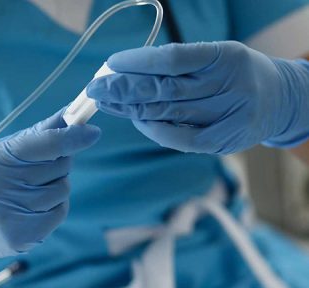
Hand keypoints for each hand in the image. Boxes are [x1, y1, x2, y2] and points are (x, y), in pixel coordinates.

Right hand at [0, 109, 100, 287]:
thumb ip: (37, 135)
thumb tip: (71, 114)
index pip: (45, 143)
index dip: (72, 137)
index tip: (91, 132)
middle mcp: (2, 187)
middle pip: (60, 167)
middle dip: (58, 163)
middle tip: (37, 169)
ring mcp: (10, 214)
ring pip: (62, 191)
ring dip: (55, 187)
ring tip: (28, 191)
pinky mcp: (20, 236)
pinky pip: (59, 213)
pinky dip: (54, 208)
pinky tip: (32, 208)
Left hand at [87, 41, 308, 153]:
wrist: (280, 100)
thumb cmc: (236, 74)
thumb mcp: (216, 57)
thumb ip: (179, 64)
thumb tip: (128, 71)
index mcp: (226, 56)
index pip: (173, 58)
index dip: (139, 62)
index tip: (112, 64)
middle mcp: (229, 85)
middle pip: (165, 88)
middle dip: (125, 89)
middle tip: (96, 88)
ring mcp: (228, 116)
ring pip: (168, 113)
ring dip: (131, 108)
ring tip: (106, 102)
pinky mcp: (223, 142)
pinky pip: (181, 139)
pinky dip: (155, 130)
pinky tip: (136, 120)